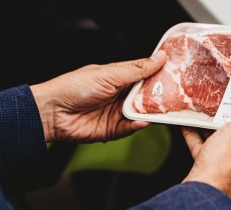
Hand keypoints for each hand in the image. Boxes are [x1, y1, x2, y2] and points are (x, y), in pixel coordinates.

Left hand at [30, 51, 166, 142]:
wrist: (52, 112)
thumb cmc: (75, 87)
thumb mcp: (109, 74)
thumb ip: (136, 69)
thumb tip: (160, 57)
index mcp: (119, 78)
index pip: (145, 75)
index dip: (160, 74)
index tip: (177, 73)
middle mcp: (121, 95)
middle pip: (147, 96)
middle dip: (160, 96)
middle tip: (177, 94)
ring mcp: (118, 112)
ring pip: (142, 113)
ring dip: (152, 112)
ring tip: (165, 109)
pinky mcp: (114, 130)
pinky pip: (132, 128)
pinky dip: (139, 125)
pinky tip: (144, 121)